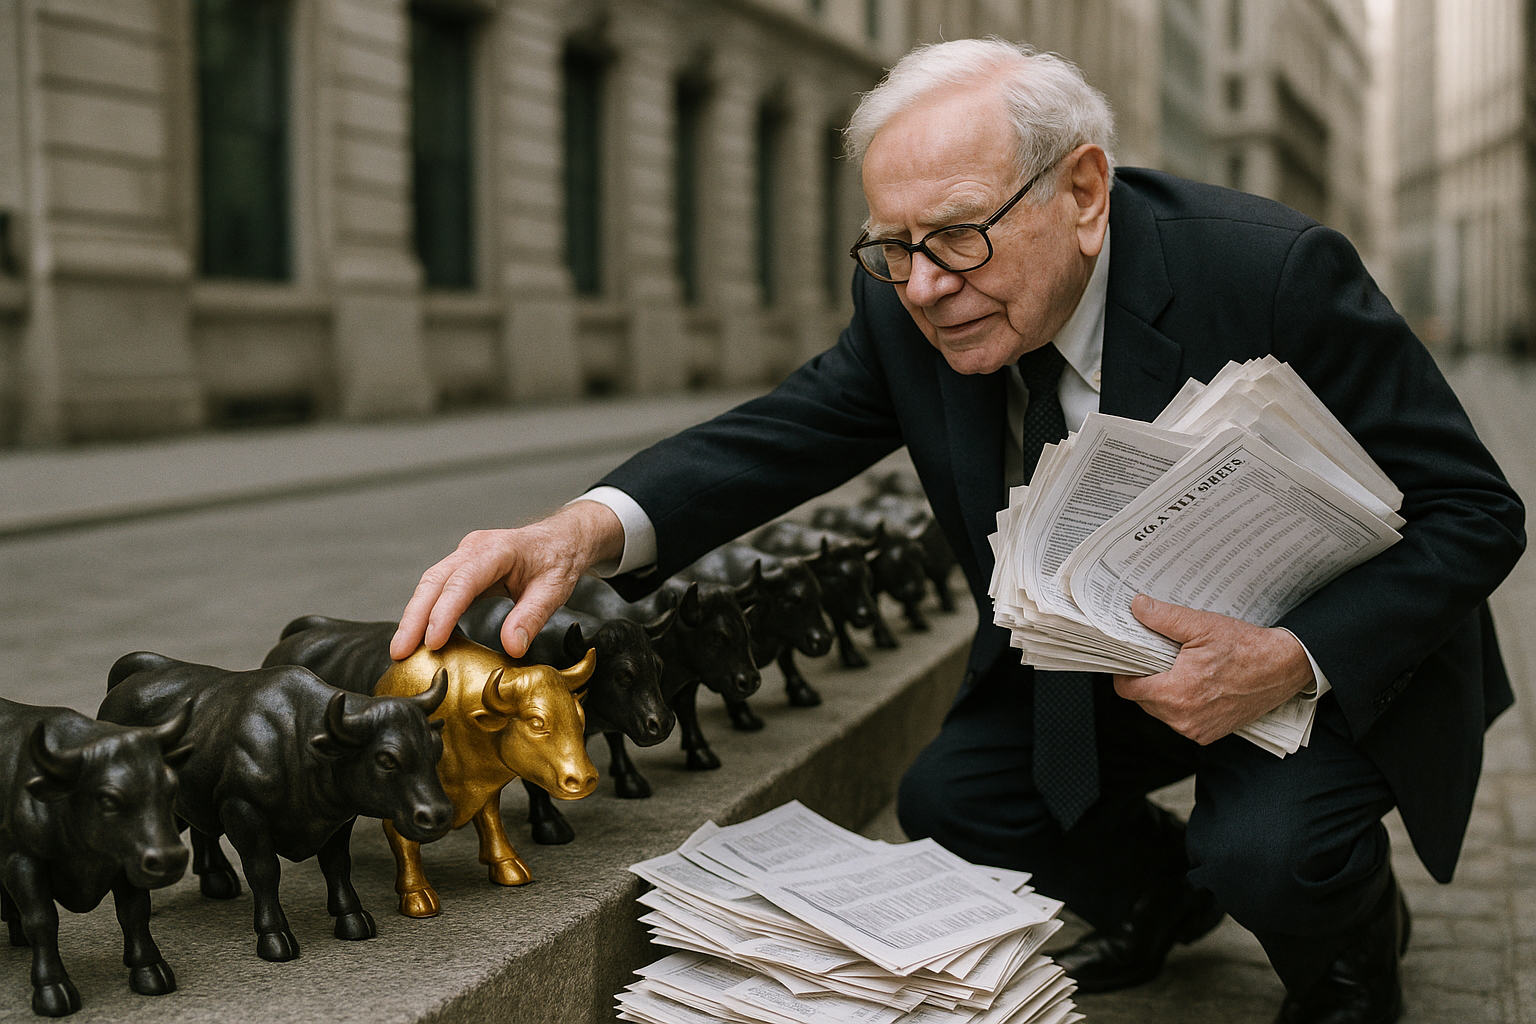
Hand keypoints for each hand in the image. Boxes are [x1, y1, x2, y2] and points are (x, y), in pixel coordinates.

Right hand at [390, 501, 625, 659]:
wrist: (561, 539)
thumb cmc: (558, 560)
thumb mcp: (555, 590)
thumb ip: (532, 618)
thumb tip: (511, 647)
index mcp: (497, 550)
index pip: (462, 582)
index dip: (443, 613)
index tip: (432, 642)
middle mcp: (474, 549)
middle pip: (434, 582)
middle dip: (413, 618)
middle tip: (400, 651)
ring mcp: (465, 555)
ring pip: (430, 584)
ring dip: (414, 616)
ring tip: (402, 649)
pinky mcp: (462, 566)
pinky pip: (437, 588)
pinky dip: (424, 611)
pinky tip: (418, 635)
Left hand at [1112, 595, 1313, 744]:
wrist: (1284, 668)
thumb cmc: (1246, 648)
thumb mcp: (1201, 625)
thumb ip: (1163, 618)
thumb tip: (1137, 607)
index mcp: (1176, 693)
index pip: (1127, 689)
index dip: (1125, 671)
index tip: (1130, 658)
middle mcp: (1183, 718)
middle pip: (1143, 700)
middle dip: (1147, 678)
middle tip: (1160, 658)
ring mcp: (1197, 730)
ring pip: (1161, 711)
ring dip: (1164, 692)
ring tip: (1182, 669)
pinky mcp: (1209, 734)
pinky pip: (1181, 720)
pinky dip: (1183, 704)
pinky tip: (1197, 684)